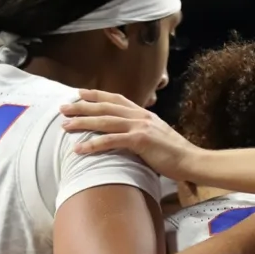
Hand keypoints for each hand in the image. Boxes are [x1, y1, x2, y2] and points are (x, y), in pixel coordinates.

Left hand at [61, 89, 200, 180]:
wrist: (191, 160)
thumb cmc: (174, 153)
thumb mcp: (156, 135)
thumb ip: (141, 132)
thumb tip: (128, 136)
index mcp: (144, 113)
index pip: (116, 99)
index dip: (97, 95)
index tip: (80, 93)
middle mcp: (140, 116)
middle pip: (106, 107)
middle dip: (82, 107)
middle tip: (63, 108)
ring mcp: (140, 127)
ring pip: (105, 121)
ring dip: (83, 123)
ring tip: (65, 126)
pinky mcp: (140, 140)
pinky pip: (111, 141)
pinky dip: (93, 144)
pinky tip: (79, 148)